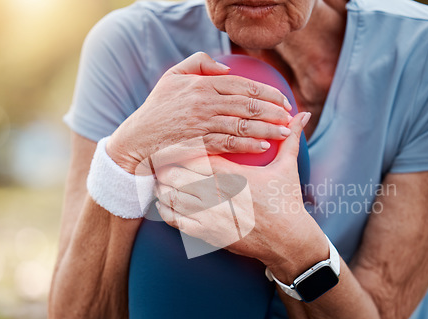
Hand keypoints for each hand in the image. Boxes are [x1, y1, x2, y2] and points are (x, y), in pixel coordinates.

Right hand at [106, 52, 292, 173]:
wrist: (138, 138)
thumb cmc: (157, 107)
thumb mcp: (173, 76)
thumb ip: (199, 63)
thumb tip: (226, 68)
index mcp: (203, 83)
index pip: (244, 85)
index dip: (268, 92)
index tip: (283, 100)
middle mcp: (205, 102)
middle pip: (248, 104)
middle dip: (274, 111)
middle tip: (289, 117)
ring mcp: (203, 123)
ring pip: (243, 124)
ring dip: (267, 129)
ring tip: (284, 133)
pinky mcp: (199, 144)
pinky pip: (230, 143)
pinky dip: (248, 145)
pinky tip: (263, 147)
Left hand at [155, 112, 325, 275]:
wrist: (288, 240)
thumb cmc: (286, 201)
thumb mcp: (287, 168)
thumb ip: (290, 138)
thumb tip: (302, 114)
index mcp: (233, 173)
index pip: (194, 154)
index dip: (180, 147)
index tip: (174, 142)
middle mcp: (218, 193)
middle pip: (175, 173)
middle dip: (166, 165)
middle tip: (161, 159)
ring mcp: (209, 215)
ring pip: (170, 196)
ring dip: (164, 186)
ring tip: (161, 178)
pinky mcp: (206, 234)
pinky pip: (173, 220)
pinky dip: (166, 208)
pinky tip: (167, 201)